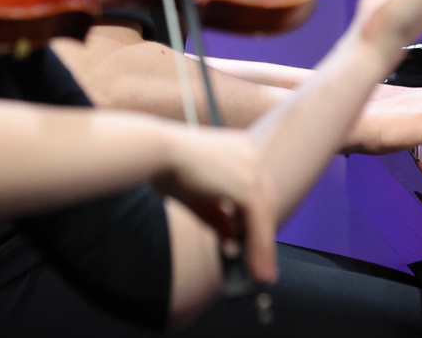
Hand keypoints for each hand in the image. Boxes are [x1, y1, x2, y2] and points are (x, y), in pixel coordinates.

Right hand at [153, 125, 278, 283]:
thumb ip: (218, 217)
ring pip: (264, 213)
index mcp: (239, 148)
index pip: (256, 188)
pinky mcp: (247, 183)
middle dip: (263, 235)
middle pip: (265, 200)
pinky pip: (258, 220)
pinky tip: (255, 264)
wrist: (155, 152)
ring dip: (262, 247)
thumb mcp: (198, 198)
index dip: (256, 217)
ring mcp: (251, 166)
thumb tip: (233, 240)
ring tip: (260, 273)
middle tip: (261, 263)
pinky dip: (258, 246)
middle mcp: (250, 153)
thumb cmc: (166, 167)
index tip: (253, 240)